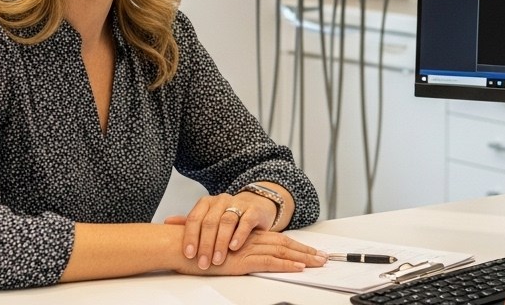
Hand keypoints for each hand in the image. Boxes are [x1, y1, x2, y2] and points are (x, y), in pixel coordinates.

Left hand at [164, 190, 279, 268]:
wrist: (255, 206)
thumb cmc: (227, 216)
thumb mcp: (208, 219)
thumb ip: (189, 222)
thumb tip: (167, 222)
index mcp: (206, 203)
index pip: (194, 218)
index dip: (190, 237)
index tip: (189, 254)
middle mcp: (221, 201)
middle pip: (210, 222)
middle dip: (205, 245)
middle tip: (203, 263)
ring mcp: (238, 204)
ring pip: (227, 221)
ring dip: (221, 242)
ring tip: (217, 259)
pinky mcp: (253, 210)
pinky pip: (245, 221)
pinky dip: (239, 235)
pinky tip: (234, 247)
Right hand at [173, 229, 326, 275]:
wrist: (180, 246)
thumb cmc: (195, 248)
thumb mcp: (218, 247)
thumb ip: (229, 247)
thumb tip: (237, 254)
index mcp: (247, 236)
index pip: (277, 239)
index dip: (296, 245)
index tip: (311, 251)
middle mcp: (251, 240)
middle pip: (285, 244)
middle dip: (306, 251)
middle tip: (323, 257)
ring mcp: (247, 249)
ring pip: (282, 251)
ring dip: (302, 257)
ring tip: (318, 262)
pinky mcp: (242, 260)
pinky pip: (269, 261)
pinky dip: (286, 264)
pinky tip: (298, 267)